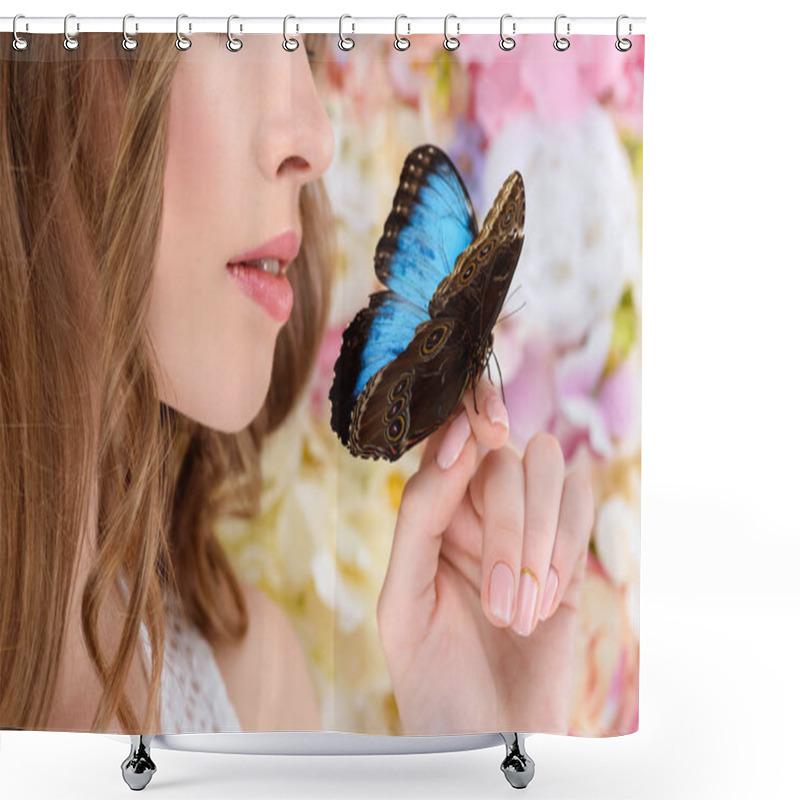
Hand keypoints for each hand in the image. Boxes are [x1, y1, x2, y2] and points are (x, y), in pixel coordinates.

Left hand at [376, 375, 593, 734]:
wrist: (487, 745)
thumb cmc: (433, 680)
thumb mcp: (404, 600)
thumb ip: (420, 515)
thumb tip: (456, 444)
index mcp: (431, 514)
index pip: (449, 435)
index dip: (470, 410)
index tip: (487, 426)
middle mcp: (477, 512)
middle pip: (504, 456)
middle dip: (507, 525)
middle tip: (498, 601)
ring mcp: (527, 530)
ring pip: (547, 469)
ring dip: (536, 540)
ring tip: (517, 613)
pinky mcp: (570, 555)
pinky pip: (581, 509)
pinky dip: (566, 550)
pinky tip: (545, 605)